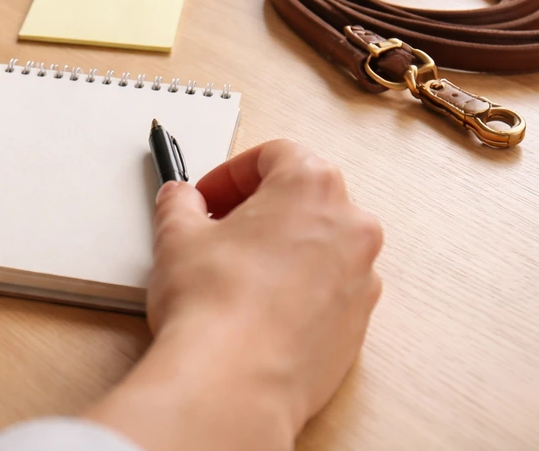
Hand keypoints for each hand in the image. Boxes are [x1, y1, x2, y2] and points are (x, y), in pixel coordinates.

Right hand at [84, 140, 382, 450]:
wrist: (234, 382)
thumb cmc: (215, 306)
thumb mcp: (177, 235)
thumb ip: (179, 203)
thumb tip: (179, 198)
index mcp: (312, 186)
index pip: (275, 154)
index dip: (231, 172)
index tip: (207, 195)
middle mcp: (350, 226)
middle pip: (304, 196)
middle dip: (258, 208)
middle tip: (217, 228)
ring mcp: (361, 278)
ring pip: (320, 245)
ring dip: (280, 248)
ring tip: (234, 272)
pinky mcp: (358, 324)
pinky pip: (328, 290)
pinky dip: (297, 289)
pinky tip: (255, 308)